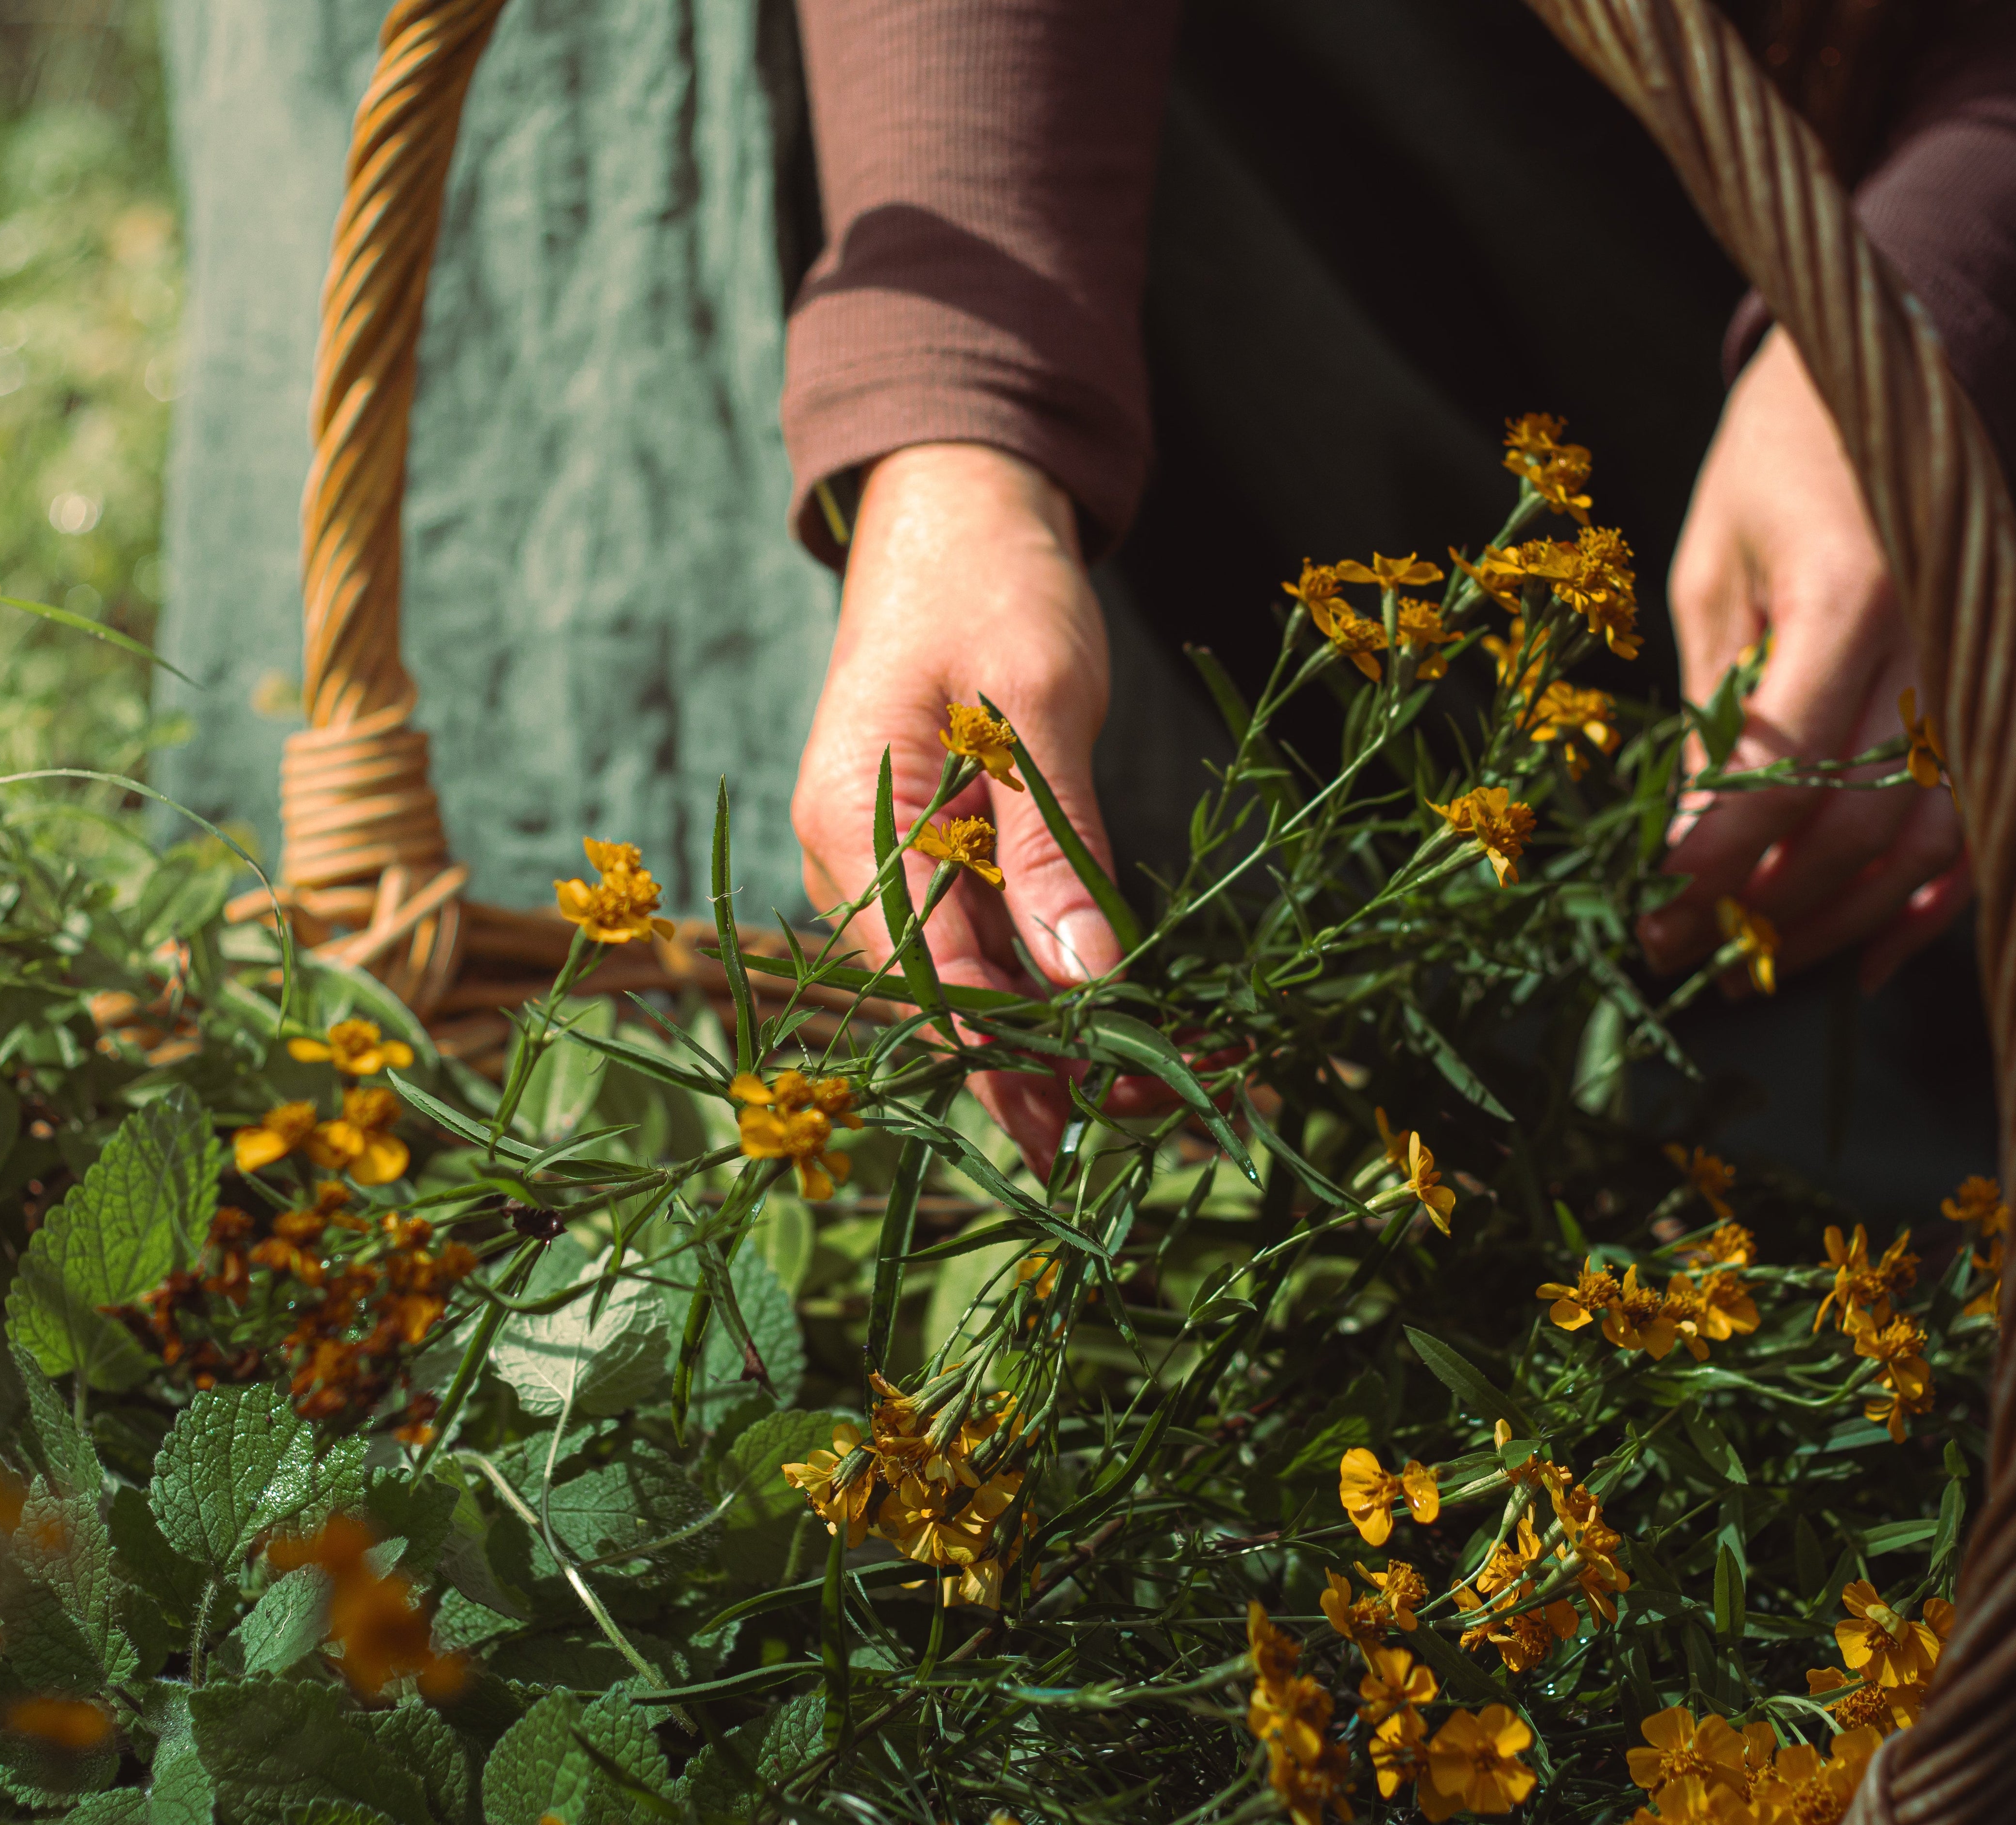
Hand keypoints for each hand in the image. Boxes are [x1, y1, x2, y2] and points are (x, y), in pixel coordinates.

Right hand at [790, 442, 1124, 1163]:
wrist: (954, 515)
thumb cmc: (988, 585)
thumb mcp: (1033, 703)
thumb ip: (1051, 842)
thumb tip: (1087, 977)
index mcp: (850, 822)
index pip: (924, 974)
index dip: (1007, 1053)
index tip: (1089, 1114)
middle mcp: (850, 862)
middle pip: (948, 997)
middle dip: (1046, 1067)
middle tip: (1153, 1118)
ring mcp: (890, 864)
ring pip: (975, 981)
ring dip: (1063, 1038)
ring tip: (1165, 1091)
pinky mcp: (937, 858)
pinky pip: (993, 939)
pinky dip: (1061, 980)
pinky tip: (1132, 1024)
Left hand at [1637, 329, 1971, 994]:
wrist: (1885, 390)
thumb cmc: (1769, 471)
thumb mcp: (1705, 576)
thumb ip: (1711, 706)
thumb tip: (1682, 839)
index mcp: (1852, 596)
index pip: (1784, 769)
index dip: (1713, 856)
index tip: (1650, 910)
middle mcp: (1936, 646)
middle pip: (1857, 822)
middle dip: (1762, 904)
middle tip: (1677, 949)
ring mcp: (1979, 678)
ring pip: (1925, 843)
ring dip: (1835, 920)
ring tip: (1751, 965)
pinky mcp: (1995, 701)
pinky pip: (1979, 829)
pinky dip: (1926, 906)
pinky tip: (1866, 960)